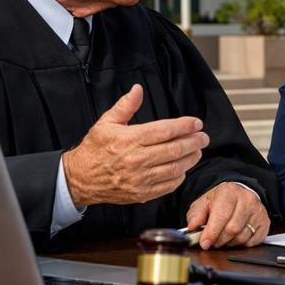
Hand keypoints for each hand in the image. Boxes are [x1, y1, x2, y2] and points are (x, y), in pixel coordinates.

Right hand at [62, 85, 208, 207]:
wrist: (80, 178)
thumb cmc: (95, 149)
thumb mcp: (106, 123)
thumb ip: (125, 106)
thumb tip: (138, 90)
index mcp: (129, 140)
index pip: (165, 130)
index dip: (185, 126)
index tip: (196, 123)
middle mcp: (136, 159)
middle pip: (174, 149)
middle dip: (194, 141)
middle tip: (203, 137)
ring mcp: (139, 179)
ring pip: (175, 168)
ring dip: (190, 159)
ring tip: (197, 150)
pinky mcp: (141, 194)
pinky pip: (168, 185)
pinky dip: (180, 176)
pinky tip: (183, 167)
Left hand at [185, 183, 268, 249]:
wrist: (238, 196)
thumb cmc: (220, 201)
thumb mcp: (204, 203)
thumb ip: (195, 214)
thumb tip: (192, 226)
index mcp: (229, 192)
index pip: (222, 215)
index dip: (212, 232)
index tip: (204, 243)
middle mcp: (247, 199)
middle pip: (232, 229)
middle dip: (219, 240)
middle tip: (213, 241)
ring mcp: (258, 211)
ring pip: (242, 237)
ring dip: (230, 243)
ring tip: (224, 238)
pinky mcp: (265, 222)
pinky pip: (253, 241)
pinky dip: (242, 244)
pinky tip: (236, 237)